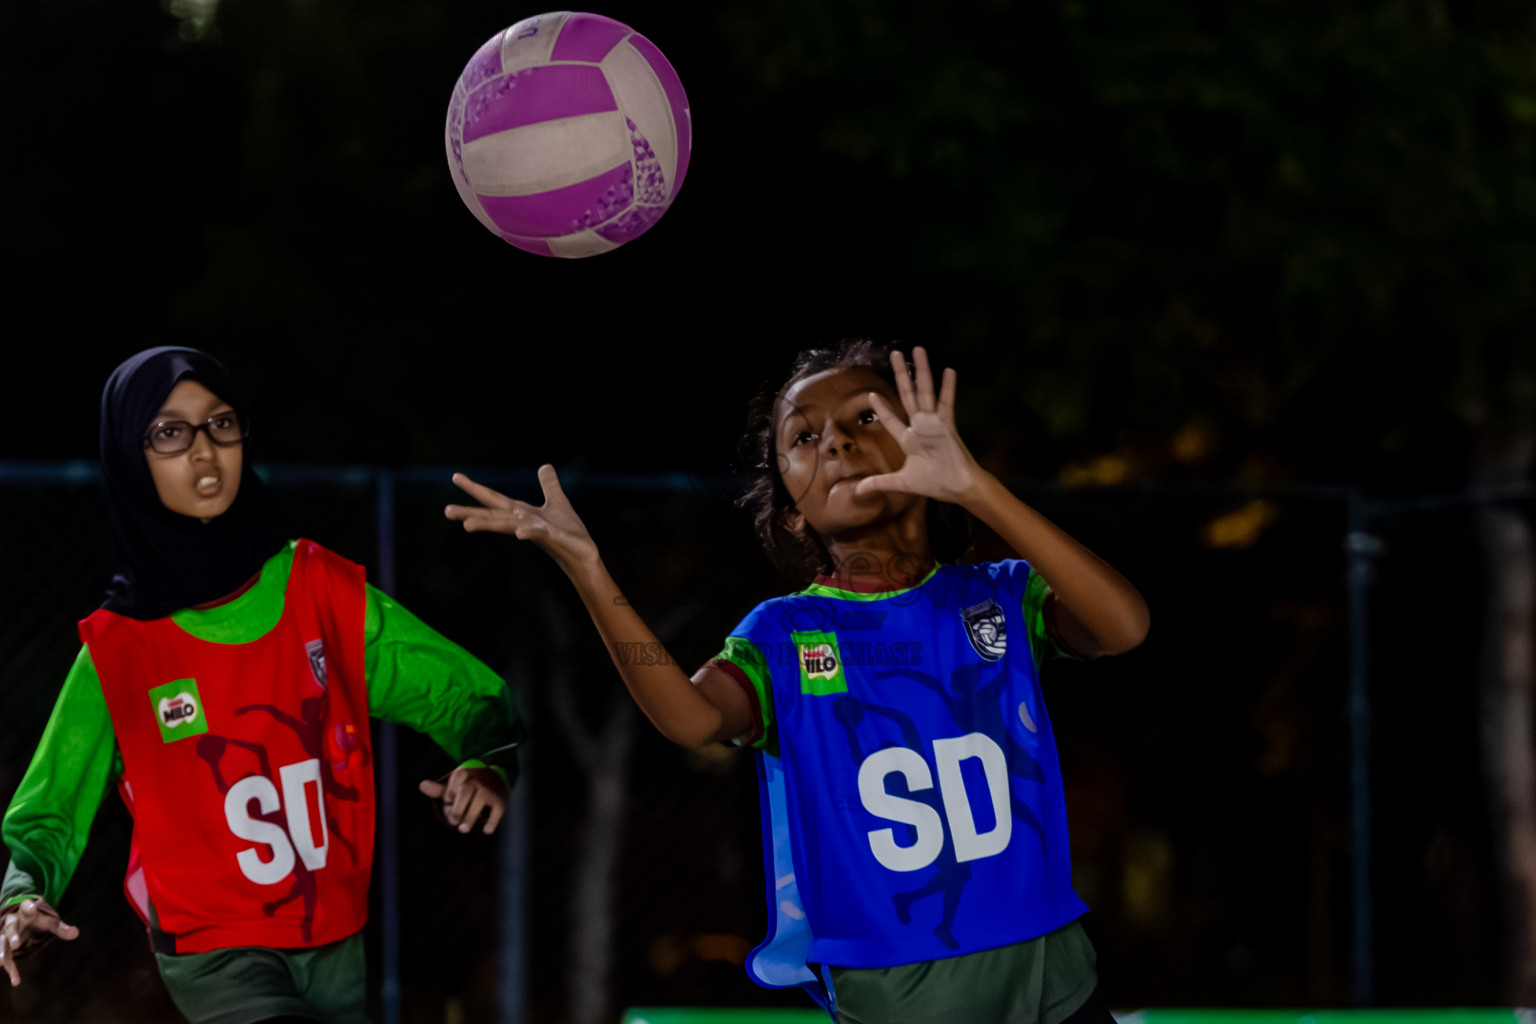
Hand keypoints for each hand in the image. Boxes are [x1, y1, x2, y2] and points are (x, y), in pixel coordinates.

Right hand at [0, 899, 78, 986]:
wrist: (17, 918)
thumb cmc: (36, 920)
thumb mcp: (48, 921)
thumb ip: (60, 927)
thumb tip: (76, 933)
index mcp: (25, 914)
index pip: (26, 908)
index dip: (28, 908)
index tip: (31, 906)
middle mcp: (12, 924)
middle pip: (11, 928)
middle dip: (13, 935)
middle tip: (15, 943)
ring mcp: (5, 936)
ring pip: (2, 943)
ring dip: (1, 952)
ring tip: (1, 961)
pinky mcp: (3, 948)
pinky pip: (6, 959)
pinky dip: (10, 969)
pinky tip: (16, 981)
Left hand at [418, 766, 507, 834]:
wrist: (498, 780)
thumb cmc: (470, 787)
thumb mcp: (455, 787)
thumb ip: (440, 790)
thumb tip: (421, 785)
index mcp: (466, 775)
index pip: (457, 778)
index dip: (450, 790)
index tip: (447, 800)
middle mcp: (478, 781)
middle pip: (465, 791)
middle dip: (458, 807)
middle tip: (453, 822)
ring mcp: (489, 791)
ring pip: (479, 800)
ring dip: (470, 816)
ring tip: (463, 830)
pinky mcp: (499, 802)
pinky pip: (497, 810)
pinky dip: (492, 821)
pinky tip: (486, 831)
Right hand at [445, 466, 598, 575]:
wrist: (583, 552)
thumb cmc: (569, 530)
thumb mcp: (557, 500)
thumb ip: (549, 484)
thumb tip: (545, 466)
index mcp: (521, 513)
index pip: (494, 499)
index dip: (475, 488)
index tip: (455, 476)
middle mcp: (522, 521)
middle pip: (492, 515)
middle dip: (470, 512)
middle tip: (446, 510)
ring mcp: (535, 530)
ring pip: (507, 525)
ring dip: (488, 524)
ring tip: (467, 524)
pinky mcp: (551, 536)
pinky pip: (537, 533)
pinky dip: (528, 532)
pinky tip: (520, 533)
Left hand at [854, 347, 987, 504]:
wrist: (958, 489)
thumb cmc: (935, 484)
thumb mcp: (901, 483)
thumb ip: (879, 483)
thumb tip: (857, 491)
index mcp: (909, 439)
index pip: (891, 419)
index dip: (882, 408)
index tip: (871, 395)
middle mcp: (920, 426)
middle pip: (908, 395)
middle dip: (901, 374)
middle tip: (894, 353)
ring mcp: (934, 423)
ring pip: (925, 392)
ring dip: (922, 371)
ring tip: (918, 349)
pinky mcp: (948, 425)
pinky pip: (947, 403)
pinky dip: (948, 388)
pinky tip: (948, 370)